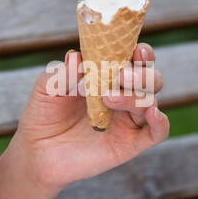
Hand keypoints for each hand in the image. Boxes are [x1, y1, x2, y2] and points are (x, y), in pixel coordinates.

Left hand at [11, 42, 168, 192]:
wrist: (37, 149)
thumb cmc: (44, 112)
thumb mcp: (47, 88)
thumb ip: (63, 73)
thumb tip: (76, 56)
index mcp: (107, 75)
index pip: (134, 59)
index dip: (140, 52)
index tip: (135, 49)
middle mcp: (123, 94)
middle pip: (150, 78)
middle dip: (142, 73)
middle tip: (122, 74)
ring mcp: (128, 119)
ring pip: (150, 101)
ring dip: (135, 95)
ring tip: (108, 97)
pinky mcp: (130, 143)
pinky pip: (157, 133)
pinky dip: (160, 122)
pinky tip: (153, 114)